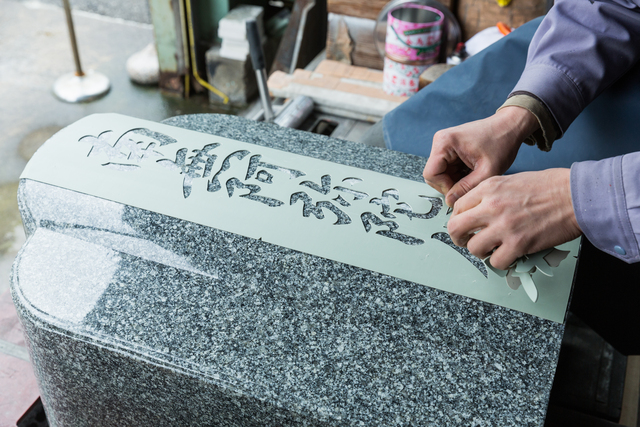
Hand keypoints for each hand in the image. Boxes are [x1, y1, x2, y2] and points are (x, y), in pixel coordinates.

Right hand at [423, 106, 538, 206]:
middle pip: (434, 174)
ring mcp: (444, 144)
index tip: (460, 192)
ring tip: (474, 177)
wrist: (510, 126)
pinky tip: (473, 172)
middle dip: (450, 185)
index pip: (431, 174)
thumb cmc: (501, 141)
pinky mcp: (450, 148)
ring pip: (441, 173)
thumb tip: (451, 201)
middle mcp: (441, 141)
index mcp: (445, 142)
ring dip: (455, 180)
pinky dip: (458, 175)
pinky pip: (447, 168)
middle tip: (468, 187)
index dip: (444, 187)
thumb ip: (467, 188)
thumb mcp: (487, 171)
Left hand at [447, 168, 581, 269]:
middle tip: (467, 241)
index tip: (465, 224)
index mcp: (489, 188)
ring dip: (481, 251)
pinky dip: (500, 261)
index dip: (458, 218)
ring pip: (473, 248)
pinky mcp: (518, 244)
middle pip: (456, 228)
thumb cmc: (549, 187)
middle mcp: (492, 206)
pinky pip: (496, 262)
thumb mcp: (511, 180)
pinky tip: (508, 254)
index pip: (457, 207)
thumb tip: (475, 211)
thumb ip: (490, 195)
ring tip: (491, 248)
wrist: (575, 195)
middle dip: (459, 238)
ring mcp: (504, 226)